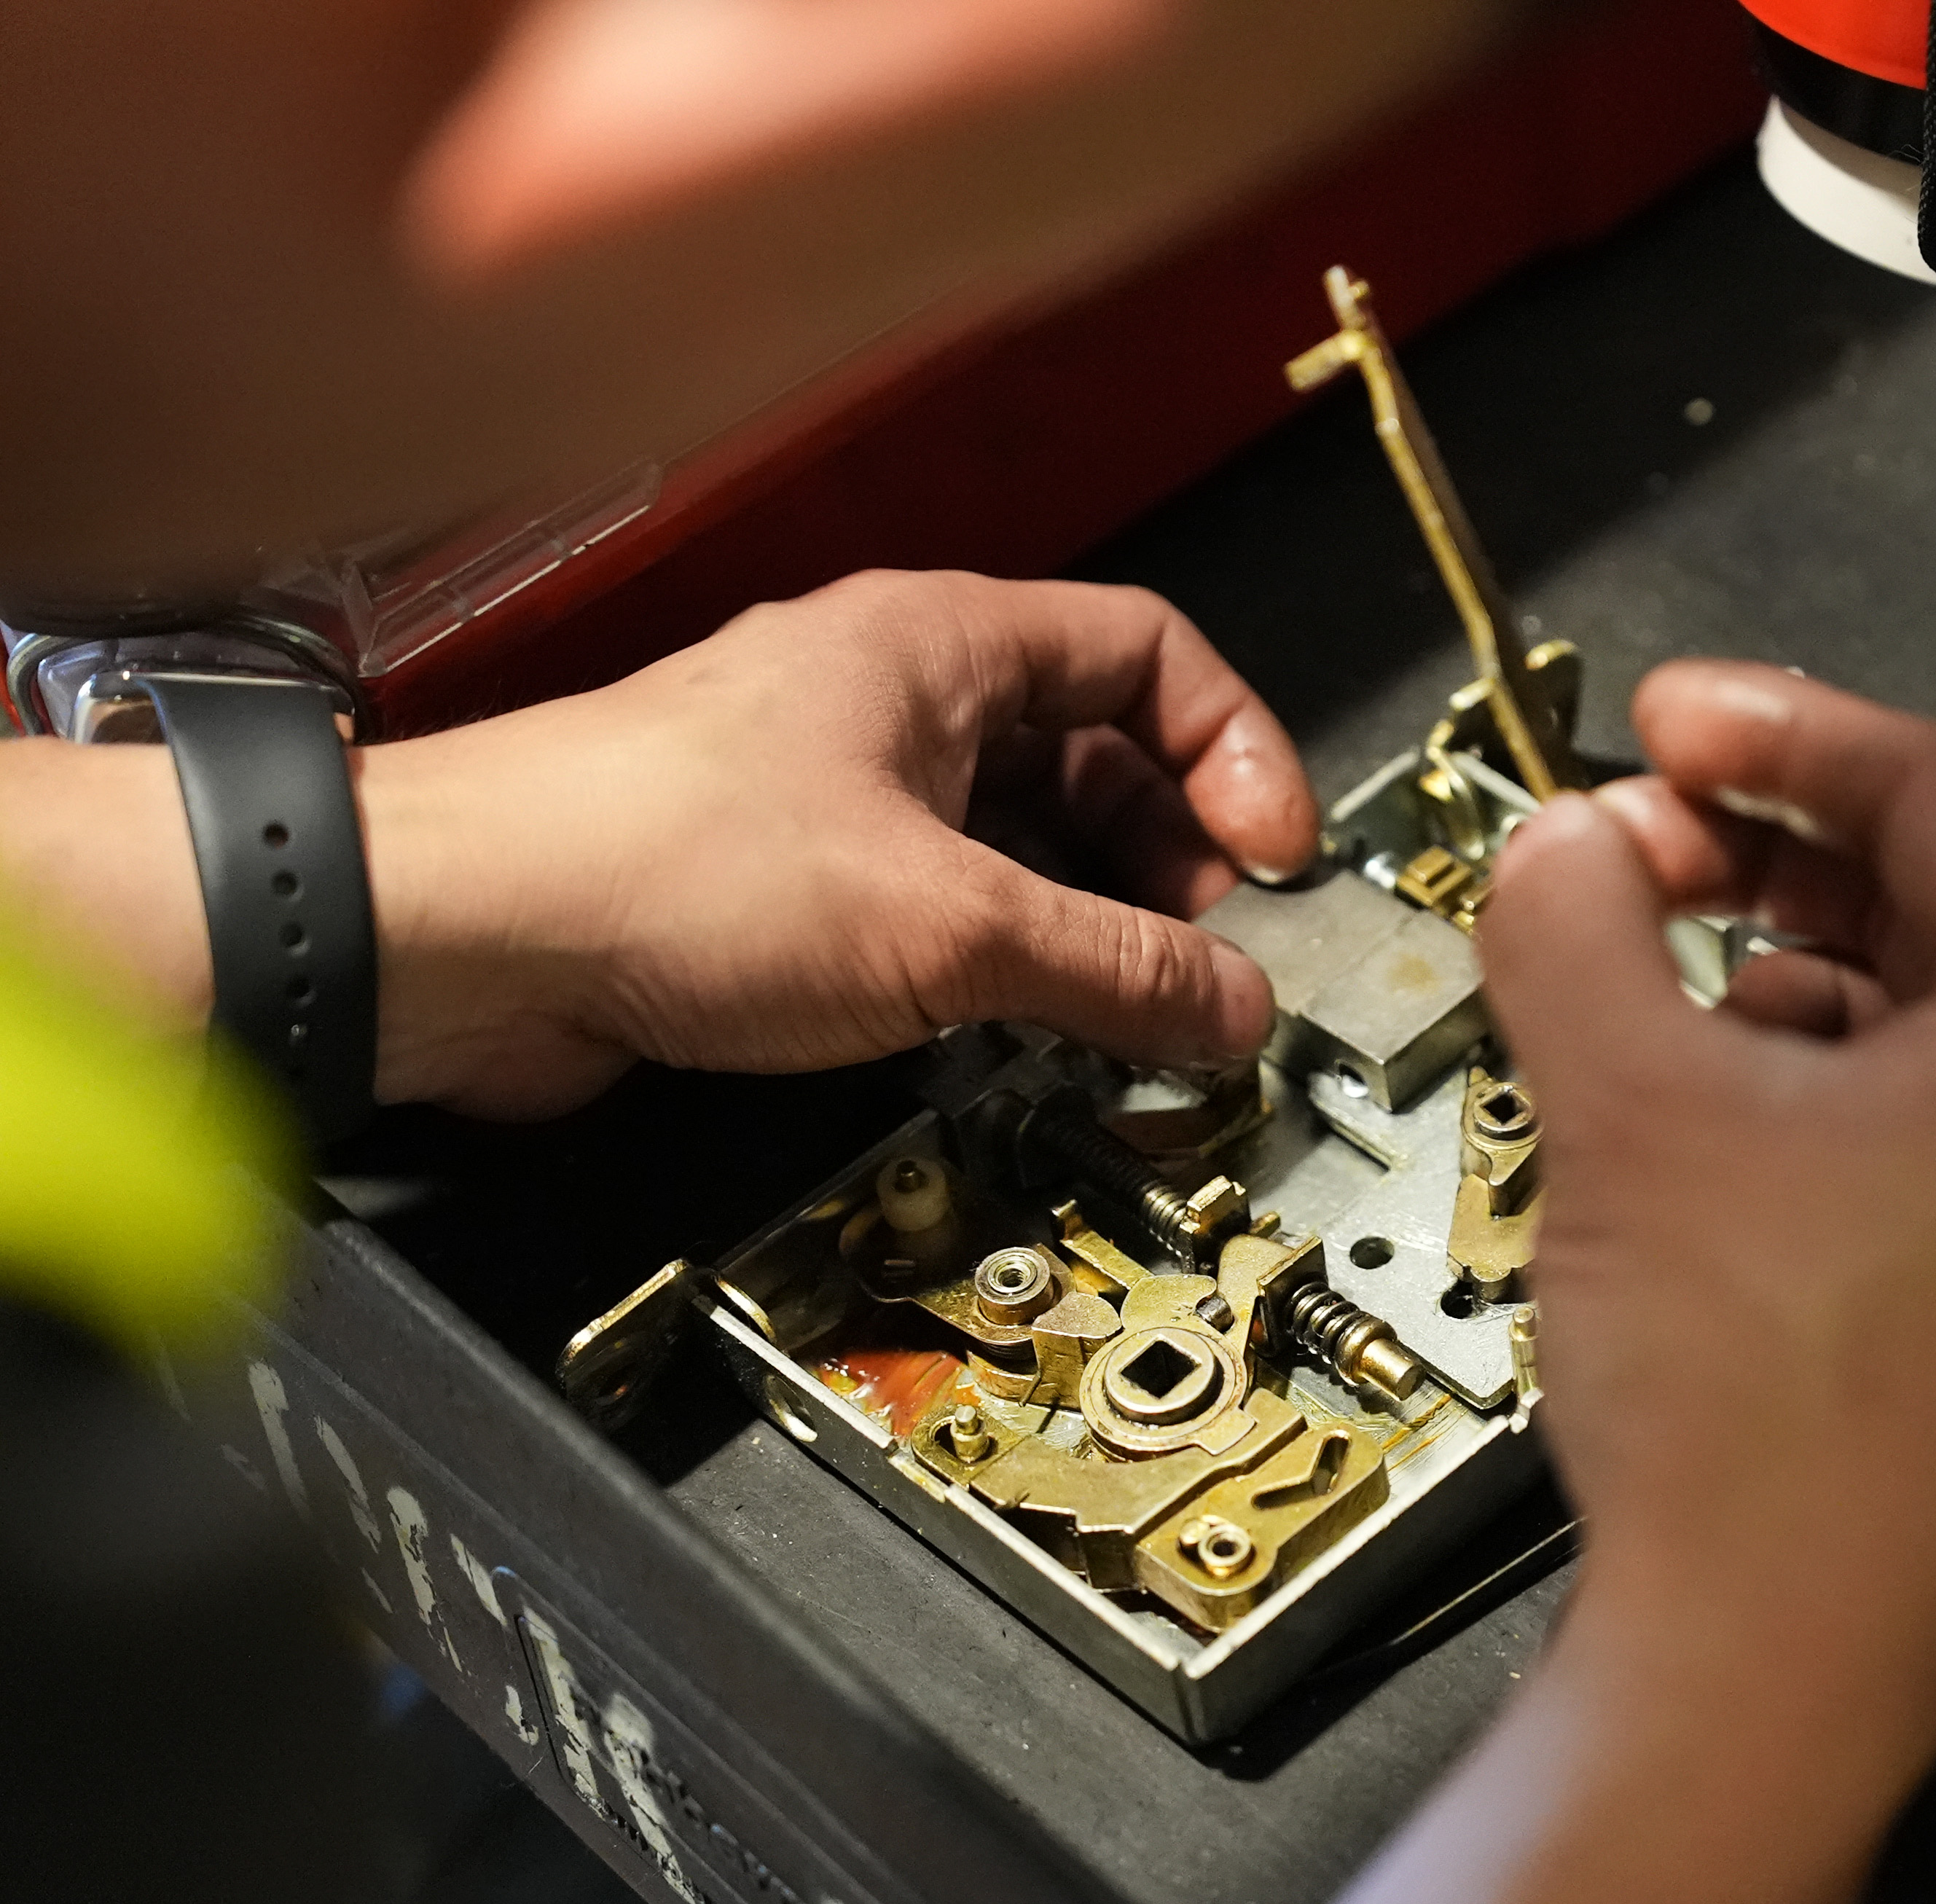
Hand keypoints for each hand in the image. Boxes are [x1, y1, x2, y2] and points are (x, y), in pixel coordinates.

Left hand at [353, 570, 1314, 1115]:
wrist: (460, 938)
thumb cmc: (660, 863)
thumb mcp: (946, 925)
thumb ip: (1113, 968)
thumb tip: (1228, 1001)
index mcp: (940, 644)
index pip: (1149, 653)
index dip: (1234, 749)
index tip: (1272, 856)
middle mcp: (891, 699)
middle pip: (1092, 752)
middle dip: (1167, 854)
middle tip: (1203, 951)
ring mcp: (836, 788)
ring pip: (1014, 834)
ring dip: (1084, 918)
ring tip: (1122, 1006)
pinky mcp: (786, 883)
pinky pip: (938, 900)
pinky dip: (998, 956)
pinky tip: (1014, 1024)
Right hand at [1302, 661, 1935, 1903]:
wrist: (1770, 1661)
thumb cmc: (1749, 1399)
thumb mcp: (1628, 1098)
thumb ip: (1579, 917)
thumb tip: (1562, 840)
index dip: (1776, 729)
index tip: (1660, 719)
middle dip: (1765, 851)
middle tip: (1625, 841)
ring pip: (1923, 1003)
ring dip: (1773, 956)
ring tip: (1640, 970)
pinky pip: (1922, 1110)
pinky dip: (1805, 1069)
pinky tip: (1701, 1093)